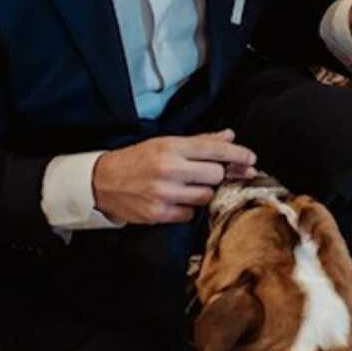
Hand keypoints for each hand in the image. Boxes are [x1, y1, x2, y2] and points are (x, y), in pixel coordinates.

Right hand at [92, 129, 256, 224]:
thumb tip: (230, 136)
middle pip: (215, 175)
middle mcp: (168, 168)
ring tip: (188, 187)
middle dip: (217, 175)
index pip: (214, 150)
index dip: (237, 155)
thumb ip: (200, 141)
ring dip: (204, 193)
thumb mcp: (165, 143)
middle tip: (210, 174)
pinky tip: (176, 200)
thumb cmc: (137, 160)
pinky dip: (188, 208)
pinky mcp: (158, 213)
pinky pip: (191, 214)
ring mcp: (163, 192)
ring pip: (206, 196)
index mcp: (171, 147)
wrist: (101, 181)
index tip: (250, 159)